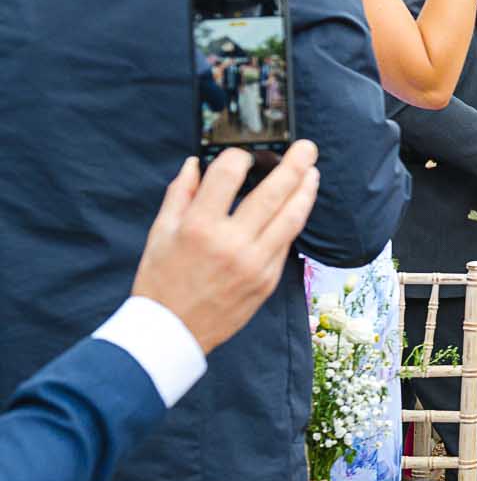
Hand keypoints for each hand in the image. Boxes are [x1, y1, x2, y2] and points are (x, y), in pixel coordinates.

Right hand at [132, 144, 321, 353]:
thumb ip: (180, 194)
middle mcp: (232, 244)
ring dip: (305, 192)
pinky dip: (293, 221)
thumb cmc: (161, 281)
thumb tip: (195, 163)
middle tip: (307, 148)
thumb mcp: (160, 234)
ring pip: (291, 219)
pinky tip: (297, 206)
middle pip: (273, 194)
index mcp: (199, 228)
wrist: (173, 332)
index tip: (243, 153)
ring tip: (312, 173)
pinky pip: (286, 243)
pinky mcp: (268, 280)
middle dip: (294, 166)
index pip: (228, 176)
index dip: (238, 157)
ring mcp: (255, 263)